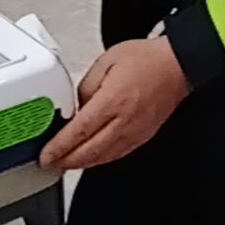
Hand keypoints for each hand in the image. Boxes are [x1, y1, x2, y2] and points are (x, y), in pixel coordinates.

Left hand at [42, 38, 188, 171]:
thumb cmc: (147, 59)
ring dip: (81, 164)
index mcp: (112, 101)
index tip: (46, 154)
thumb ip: (86, 87)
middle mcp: (124, 121)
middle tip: (50, 163)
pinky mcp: (143, 136)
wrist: (178, 65)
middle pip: (89, 152)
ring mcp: (135, 132)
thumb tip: (76, 108)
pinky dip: (99, 160)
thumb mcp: (106, 61)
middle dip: (66, 161)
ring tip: (65, 163)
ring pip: (103, 158)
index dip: (59, 147)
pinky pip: (117, 155)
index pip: (79, 131)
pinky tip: (91, 159)